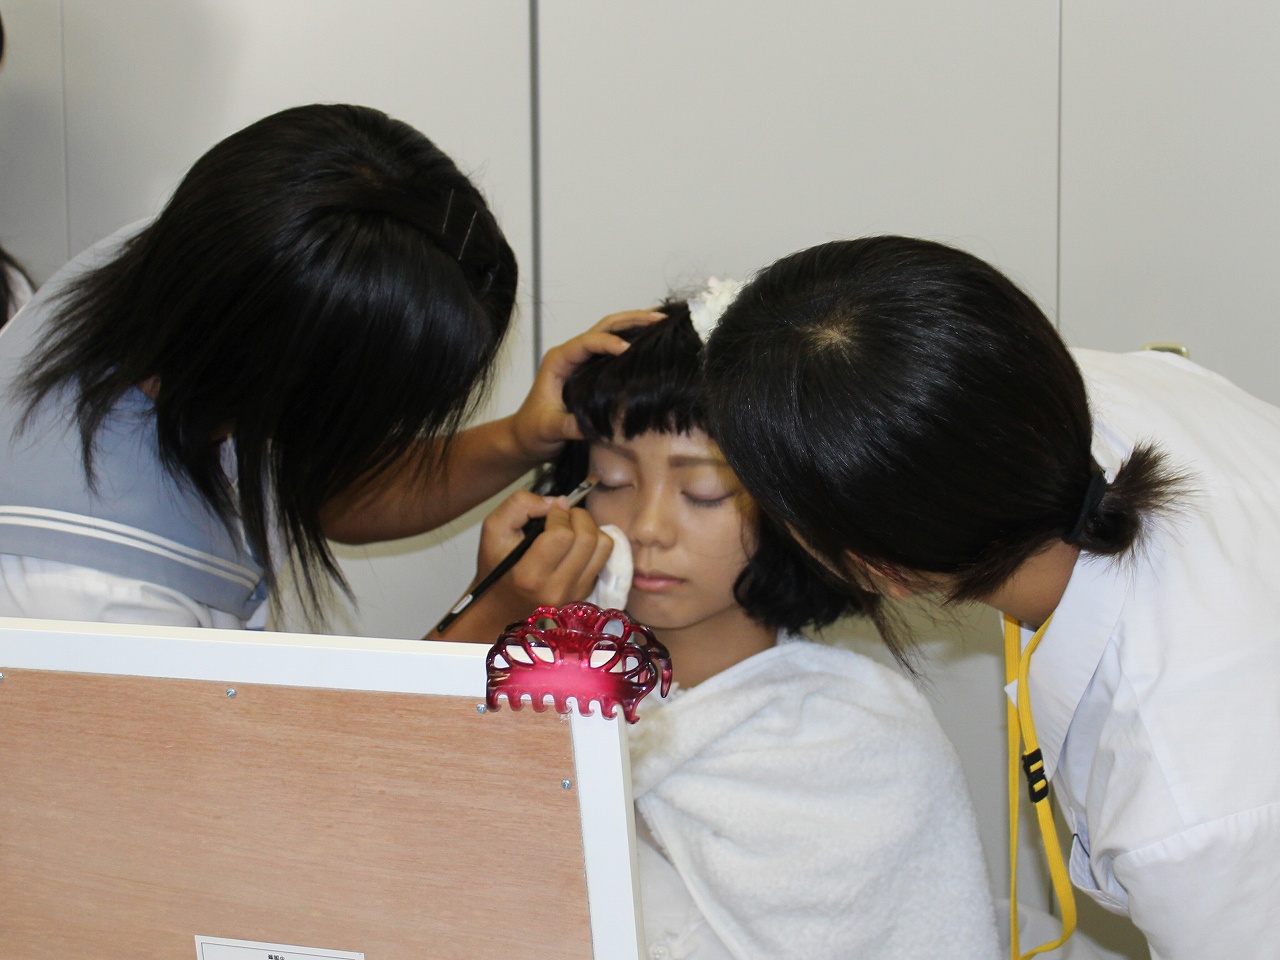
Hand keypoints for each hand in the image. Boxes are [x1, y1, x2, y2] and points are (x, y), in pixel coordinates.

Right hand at [469, 490, 614, 628]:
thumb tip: (557, 502)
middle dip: (578, 516)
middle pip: (587, 539)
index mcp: (530, 576)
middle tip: (564, 514)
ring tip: (572, 528)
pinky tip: (575, 545)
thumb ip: (519, 505)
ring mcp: (575, 595)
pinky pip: (604, 558)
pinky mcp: (586, 594)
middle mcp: (557, 589)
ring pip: (603, 547)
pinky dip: (594, 544)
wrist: (501, 605)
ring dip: (590, 528)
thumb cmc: (497, 565)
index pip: (562, 535)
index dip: (559, 514)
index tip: (550, 510)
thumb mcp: (494, 529)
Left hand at [509, 309, 665, 461]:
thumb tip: (597, 425)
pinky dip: (634, 341)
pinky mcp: (592, 371)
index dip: (608, 342)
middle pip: (604, 327)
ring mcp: (583, 361)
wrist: (526, 438)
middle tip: (660, 319)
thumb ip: (569, 426)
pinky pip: (615, 350)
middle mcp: (571, 355)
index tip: (628, 349)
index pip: (586, 342)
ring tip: (663, 322)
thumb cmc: (533, 431)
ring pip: (612, 333)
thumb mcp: (549, 429)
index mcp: (558, 360)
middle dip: (632, 320)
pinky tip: (653, 341)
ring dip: (637, 325)